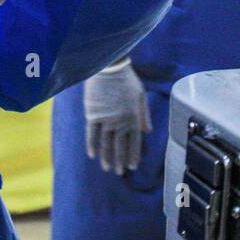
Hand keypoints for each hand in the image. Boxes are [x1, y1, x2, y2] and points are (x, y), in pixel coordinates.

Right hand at [84, 60, 150, 174]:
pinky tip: (92, 155)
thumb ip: (144, 115)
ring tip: (107, 168)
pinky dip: (92, 145)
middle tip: (119, 172)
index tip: (132, 166)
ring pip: (106, 143)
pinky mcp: (93, 114)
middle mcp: (120, 122)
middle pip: (119, 146)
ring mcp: (105, 119)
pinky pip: (91, 133)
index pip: (134, 141)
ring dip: (106, 157)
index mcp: (133, 117)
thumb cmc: (126, 79)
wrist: (108, 68)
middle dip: (120, 160)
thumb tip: (148, 131)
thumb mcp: (140, 95)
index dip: (133, 155)